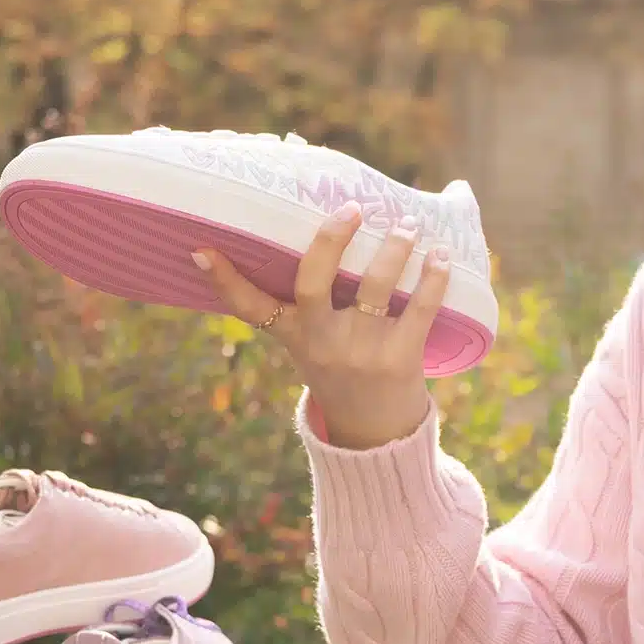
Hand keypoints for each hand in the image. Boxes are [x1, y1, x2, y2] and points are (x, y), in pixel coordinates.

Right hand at [195, 202, 448, 450]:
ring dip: (394, 249)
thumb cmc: (340, 373)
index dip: (225, 280)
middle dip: (330, 240)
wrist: (375, 434)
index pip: (249, 306)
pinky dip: (432, 278)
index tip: (203, 250)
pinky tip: (440, 256)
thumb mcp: (308, 347)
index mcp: (293, 336)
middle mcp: (322, 341)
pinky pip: (419, 309)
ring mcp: (361, 350)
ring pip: (375, 287)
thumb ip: (302, 306)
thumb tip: (311, 243)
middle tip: (351, 209)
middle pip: (313, 282)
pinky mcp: (399, 359)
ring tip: (406, 226)